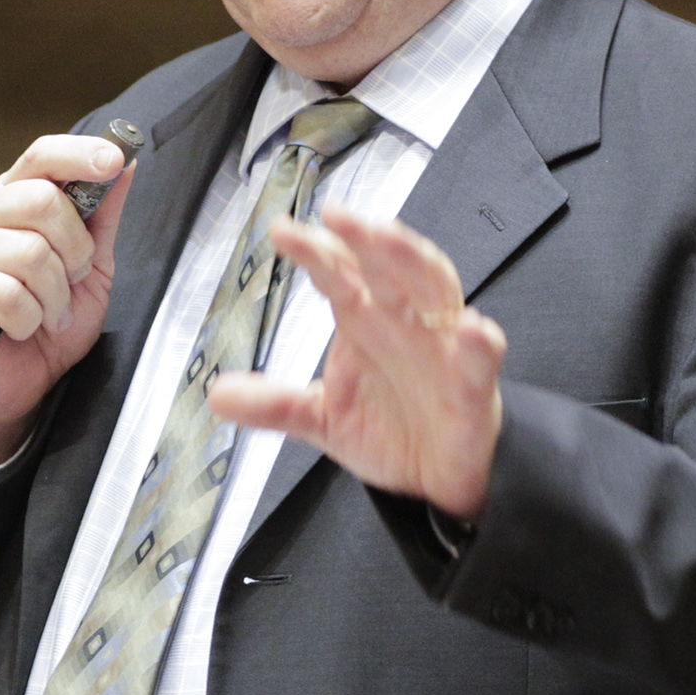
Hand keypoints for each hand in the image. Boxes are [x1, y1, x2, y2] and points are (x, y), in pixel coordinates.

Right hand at [0, 135, 133, 468]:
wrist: (16, 385)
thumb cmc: (48, 322)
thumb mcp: (93, 269)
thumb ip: (103, 217)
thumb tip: (126, 163)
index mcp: (14, 200)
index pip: (41, 155)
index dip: (78, 153)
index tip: (114, 159)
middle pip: (41, 200)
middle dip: (76, 248)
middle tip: (74, 280)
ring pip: (29, 252)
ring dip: (55, 295)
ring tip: (48, 313)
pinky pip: (8, 295)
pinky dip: (30, 320)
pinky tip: (22, 328)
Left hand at [207, 203, 506, 521]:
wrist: (435, 478)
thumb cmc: (389, 428)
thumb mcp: (321, 418)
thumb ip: (274, 404)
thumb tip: (216, 393)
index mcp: (365, 320)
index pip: (339, 275)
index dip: (314, 252)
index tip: (283, 232)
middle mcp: (404, 323)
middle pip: (387, 268)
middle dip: (364, 240)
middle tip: (338, 216)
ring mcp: (441, 349)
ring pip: (436, 292)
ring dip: (414, 263)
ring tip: (390, 240)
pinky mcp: (472, 387)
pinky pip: (479, 360)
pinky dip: (478, 343)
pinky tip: (472, 328)